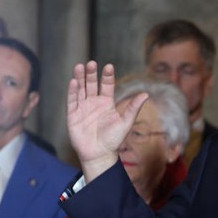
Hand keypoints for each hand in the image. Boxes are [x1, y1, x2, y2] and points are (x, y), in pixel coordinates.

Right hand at [66, 61, 147, 180]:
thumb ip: (133, 108)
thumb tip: (145, 94)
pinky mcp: (73, 115)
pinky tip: (73, 81)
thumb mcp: (125, 122)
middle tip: (91, 63)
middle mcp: (94, 103)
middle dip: (91, 74)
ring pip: (80, 89)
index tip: (108, 66)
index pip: (106, 85)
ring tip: (79, 66)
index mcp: (107, 103)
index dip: (107, 76)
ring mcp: (83, 108)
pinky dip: (72, 91)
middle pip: (92, 84)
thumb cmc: (114, 140)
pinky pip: (72, 101)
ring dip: (80, 78)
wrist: (99, 155)